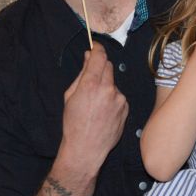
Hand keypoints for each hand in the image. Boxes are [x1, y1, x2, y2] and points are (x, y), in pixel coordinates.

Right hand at [58, 43, 126, 171]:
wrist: (86, 148)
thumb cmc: (73, 124)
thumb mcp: (70, 96)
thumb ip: (82, 74)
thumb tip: (88, 58)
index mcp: (91, 84)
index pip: (99, 56)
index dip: (97, 49)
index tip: (95, 47)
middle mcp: (108, 89)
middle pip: (108, 66)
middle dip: (100, 67)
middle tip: (91, 77)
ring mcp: (119, 99)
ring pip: (113, 83)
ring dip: (106, 86)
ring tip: (95, 104)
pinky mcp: (125, 108)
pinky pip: (118, 96)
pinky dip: (112, 99)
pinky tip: (103, 112)